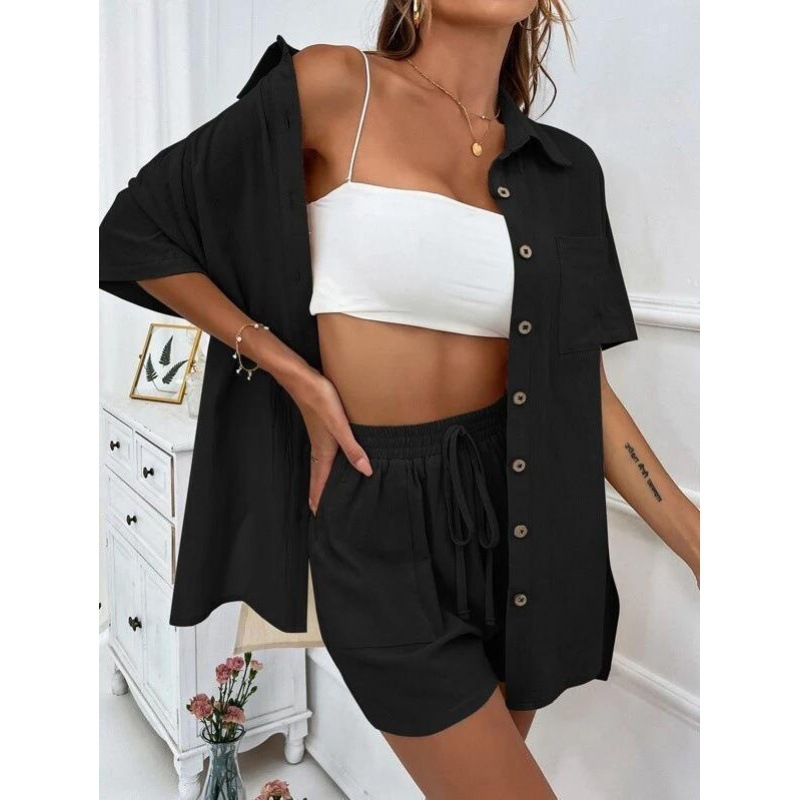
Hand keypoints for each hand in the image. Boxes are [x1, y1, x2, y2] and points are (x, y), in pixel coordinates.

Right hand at [285, 366, 372, 515]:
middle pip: (318, 475)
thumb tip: (366, 471)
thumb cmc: (320, 400)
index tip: (317, 514)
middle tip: (318, 508)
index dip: (319, 497)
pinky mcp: (319, 426)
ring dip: (320, 478)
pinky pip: (320, 452)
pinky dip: (323, 463)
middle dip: (318, 492)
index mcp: (323, 451)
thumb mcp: (340, 426)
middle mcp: (319, 447)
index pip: (320, 481)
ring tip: (322, 489)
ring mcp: (318, 437)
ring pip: (319, 464)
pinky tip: (329, 458)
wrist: (302, 379)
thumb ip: (352, 449)